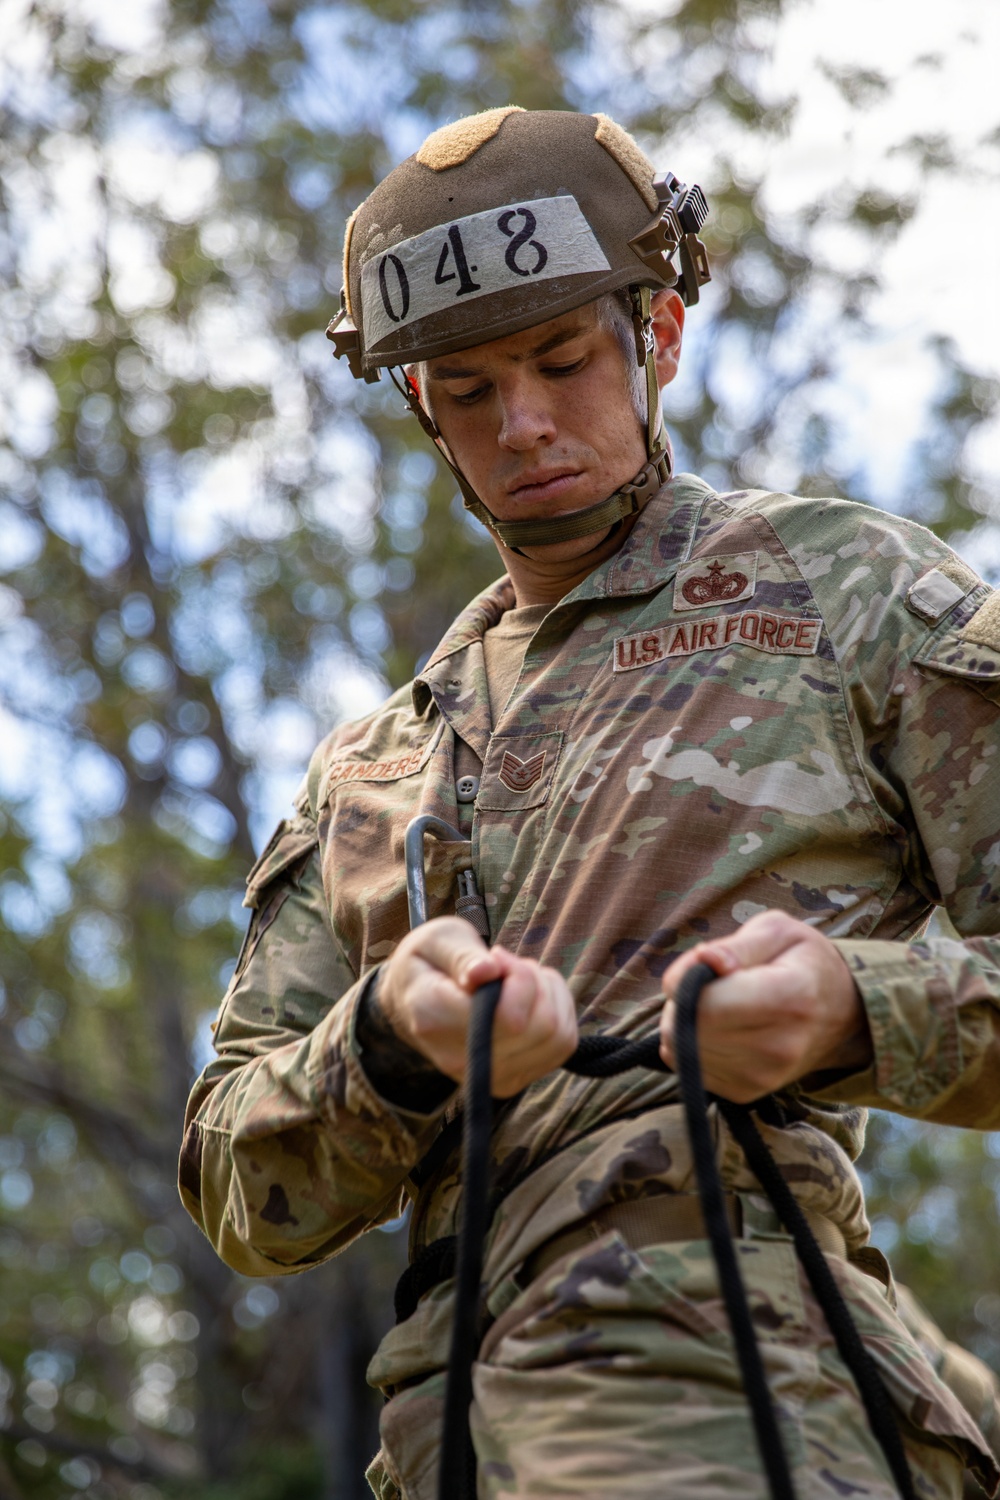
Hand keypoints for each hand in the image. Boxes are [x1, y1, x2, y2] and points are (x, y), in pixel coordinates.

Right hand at [377, 917, 577, 1097]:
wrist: (412, 1003)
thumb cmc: (428, 963)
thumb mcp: (435, 941)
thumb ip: (461, 956)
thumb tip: (487, 971)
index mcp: (434, 1020)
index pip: (509, 1016)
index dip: (517, 976)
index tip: (496, 956)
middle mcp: (460, 1061)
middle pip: (542, 1027)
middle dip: (536, 981)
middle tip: (508, 965)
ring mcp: (487, 1077)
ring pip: (558, 1036)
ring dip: (549, 995)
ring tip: (517, 979)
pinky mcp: (510, 1080)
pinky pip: (563, 1045)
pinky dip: (558, 1011)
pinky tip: (531, 996)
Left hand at [658, 910, 872, 1102]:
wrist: (839, 1014)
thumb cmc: (802, 962)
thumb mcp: (777, 931)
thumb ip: (736, 946)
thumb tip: (704, 960)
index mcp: (790, 997)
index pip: (707, 1005)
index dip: (687, 978)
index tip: (705, 964)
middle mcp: (779, 1047)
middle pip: (687, 1029)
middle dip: (682, 1000)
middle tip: (713, 983)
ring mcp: (762, 1077)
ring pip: (680, 1049)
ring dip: (686, 1022)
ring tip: (722, 1005)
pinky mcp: (744, 1092)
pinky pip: (687, 1065)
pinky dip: (693, 1043)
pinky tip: (722, 1028)